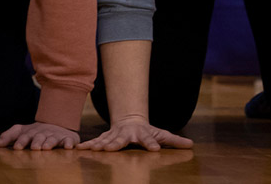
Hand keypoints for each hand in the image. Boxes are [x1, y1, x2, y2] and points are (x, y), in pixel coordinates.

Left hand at [0, 121, 78, 149]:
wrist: (58, 123)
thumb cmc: (36, 132)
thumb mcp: (22, 131)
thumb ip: (9, 136)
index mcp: (31, 132)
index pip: (24, 136)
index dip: (21, 141)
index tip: (16, 148)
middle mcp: (43, 133)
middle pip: (39, 137)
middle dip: (36, 142)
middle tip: (34, 148)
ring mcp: (55, 135)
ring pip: (52, 139)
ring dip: (49, 143)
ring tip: (46, 148)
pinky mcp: (67, 138)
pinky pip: (68, 141)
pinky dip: (68, 143)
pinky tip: (67, 147)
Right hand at [77, 115, 192, 150]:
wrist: (129, 120)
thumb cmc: (148, 131)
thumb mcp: (162, 134)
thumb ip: (175, 140)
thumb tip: (191, 145)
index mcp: (141, 134)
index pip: (148, 139)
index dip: (152, 143)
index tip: (155, 148)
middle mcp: (126, 134)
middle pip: (121, 140)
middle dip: (115, 144)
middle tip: (110, 149)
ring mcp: (114, 135)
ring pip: (105, 141)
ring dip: (98, 145)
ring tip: (92, 150)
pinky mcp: (105, 138)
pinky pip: (95, 142)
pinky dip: (87, 146)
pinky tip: (78, 149)